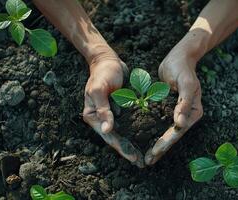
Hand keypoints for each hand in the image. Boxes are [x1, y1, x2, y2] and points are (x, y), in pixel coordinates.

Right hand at [82, 50, 144, 167]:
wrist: (108, 60)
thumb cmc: (102, 73)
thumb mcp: (99, 89)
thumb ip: (103, 109)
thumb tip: (106, 130)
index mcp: (93, 115)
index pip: (108, 136)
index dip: (121, 148)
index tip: (133, 157)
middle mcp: (101, 118)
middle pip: (115, 138)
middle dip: (127, 150)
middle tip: (141, 162)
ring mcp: (110, 114)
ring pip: (122, 133)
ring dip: (131, 144)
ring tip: (142, 156)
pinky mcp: (119, 109)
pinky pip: (127, 123)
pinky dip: (134, 131)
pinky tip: (143, 138)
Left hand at [145, 36, 203, 164]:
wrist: (179, 57)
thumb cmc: (182, 68)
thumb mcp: (186, 83)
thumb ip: (184, 102)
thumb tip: (180, 123)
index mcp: (193, 111)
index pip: (178, 131)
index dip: (166, 143)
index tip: (154, 153)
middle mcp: (186, 115)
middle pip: (172, 135)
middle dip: (160, 148)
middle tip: (147, 161)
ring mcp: (177, 112)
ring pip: (166, 132)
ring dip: (156, 144)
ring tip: (146, 156)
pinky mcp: (168, 108)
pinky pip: (161, 123)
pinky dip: (153, 132)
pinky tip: (144, 139)